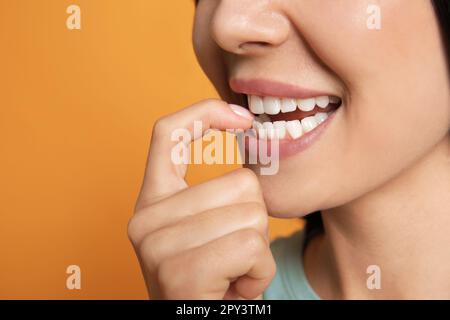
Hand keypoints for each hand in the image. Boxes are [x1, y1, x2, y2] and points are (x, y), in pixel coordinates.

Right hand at [127, 99, 275, 298]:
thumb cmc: (213, 279)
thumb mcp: (208, 229)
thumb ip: (216, 192)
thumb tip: (248, 133)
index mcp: (152, 201)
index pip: (167, 133)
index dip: (206, 113)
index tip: (243, 117)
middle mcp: (145, 218)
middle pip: (241, 182)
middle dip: (254, 222)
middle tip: (232, 255)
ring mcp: (157, 245)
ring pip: (252, 215)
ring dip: (258, 250)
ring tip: (232, 272)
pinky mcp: (179, 272)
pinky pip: (251, 247)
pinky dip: (259, 272)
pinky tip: (237, 287)